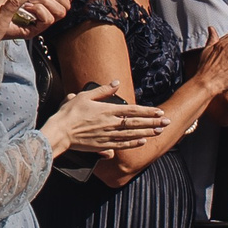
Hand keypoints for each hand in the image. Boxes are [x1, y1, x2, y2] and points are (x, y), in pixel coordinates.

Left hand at [7, 0, 72, 39]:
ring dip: (46, 1)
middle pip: (66, 5)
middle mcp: (45, 17)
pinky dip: (38, 9)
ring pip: (60, 12)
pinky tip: (27, 6)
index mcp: (44, 6)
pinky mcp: (32, 32)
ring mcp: (39, 25)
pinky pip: (47, 19)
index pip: (66, 0)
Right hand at [42, 81, 167, 154]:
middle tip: (167, 122)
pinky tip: (142, 142)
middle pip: (137, 122)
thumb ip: (102, 90)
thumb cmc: (69, 114)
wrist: (59, 133)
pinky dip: (133, 143)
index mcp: (108, 110)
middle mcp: (111, 124)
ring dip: (147, 132)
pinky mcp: (103, 145)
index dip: (148, 111)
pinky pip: (122, 145)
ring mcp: (108, 136)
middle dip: (154, 122)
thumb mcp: (84, 96)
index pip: (133, 110)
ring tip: (159, 131)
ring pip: (132, 134)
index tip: (159, 111)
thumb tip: (116, 82)